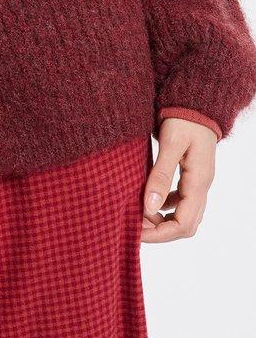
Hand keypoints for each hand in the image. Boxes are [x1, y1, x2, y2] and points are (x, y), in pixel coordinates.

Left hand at [140, 118, 216, 242]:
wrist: (196, 103)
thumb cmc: (183, 120)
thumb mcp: (170, 145)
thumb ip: (160, 175)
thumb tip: (149, 207)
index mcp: (198, 182)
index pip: (183, 224)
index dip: (160, 234)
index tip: (137, 232)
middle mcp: (202, 187)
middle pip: (186, 225)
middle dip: (160, 231)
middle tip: (134, 225)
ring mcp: (198, 183)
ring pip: (184, 216)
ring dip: (162, 221)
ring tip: (137, 214)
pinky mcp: (192, 177)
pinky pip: (181, 202)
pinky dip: (164, 207)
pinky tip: (148, 200)